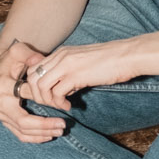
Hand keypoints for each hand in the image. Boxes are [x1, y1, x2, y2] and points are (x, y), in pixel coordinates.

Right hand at [0, 38, 67, 144]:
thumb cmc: (11, 59)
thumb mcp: (18, 51)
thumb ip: (29, 54)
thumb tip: (39, 61)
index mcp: (2, 85)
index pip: (27, 96)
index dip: (47, 101)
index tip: (64, 105)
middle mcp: (0, 103)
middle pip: (23, 122)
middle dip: (44, 126)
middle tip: (63, 126)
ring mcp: (2, 114)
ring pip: (22, 131)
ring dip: (42, 134)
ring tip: (60, 131)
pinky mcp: (6, 121)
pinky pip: (20, 135)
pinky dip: (34, 138)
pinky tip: (49, 136)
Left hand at [16, 37, 144, 105]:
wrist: (127, 56)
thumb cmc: (110, 61)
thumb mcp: (83, 63)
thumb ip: (70, 73)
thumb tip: (63, 90)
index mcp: (61, 52)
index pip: (34, 69)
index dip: (36, 86)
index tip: (49, 96)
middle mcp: (60, 56)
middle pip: (32, 77)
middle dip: (38, 95)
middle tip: (52, 103)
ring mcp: (66, 65)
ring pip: (40, 86)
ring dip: (47, 101)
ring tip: (61, 106)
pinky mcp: (75, 75)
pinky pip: (56, 93)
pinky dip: (59, 103)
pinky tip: (69, 106)